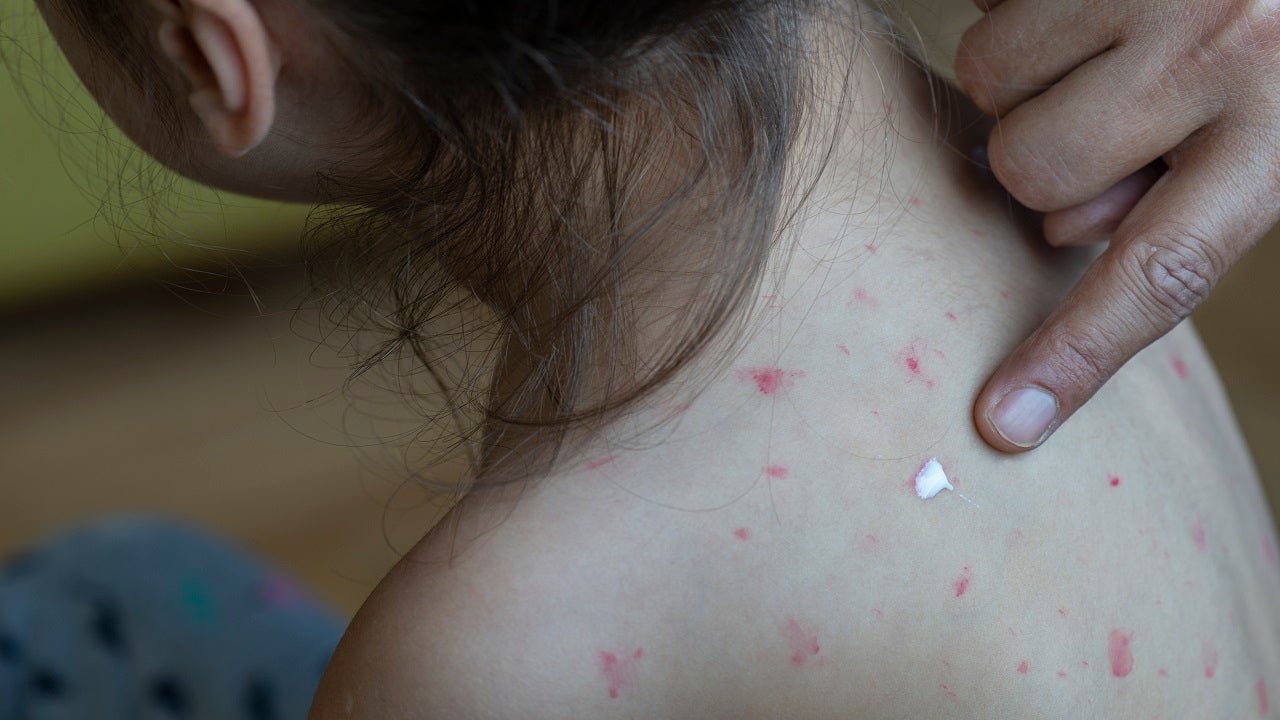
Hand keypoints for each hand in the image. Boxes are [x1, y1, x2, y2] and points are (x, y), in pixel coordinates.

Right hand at [954, 0, 1279, 451]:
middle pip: (1033, 166)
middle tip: (1108, 102)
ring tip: (1100, 34)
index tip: (1007, 421)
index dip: (1077, 351)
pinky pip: (984, 2)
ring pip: (986, 76)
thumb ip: (1184, 195)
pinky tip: (1082, 1)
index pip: (1162, 269)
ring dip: (1021, 69)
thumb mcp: (1277, 125)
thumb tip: (1068, 232)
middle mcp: (1220, 44)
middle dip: (1046, 146)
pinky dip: (1011, 4)